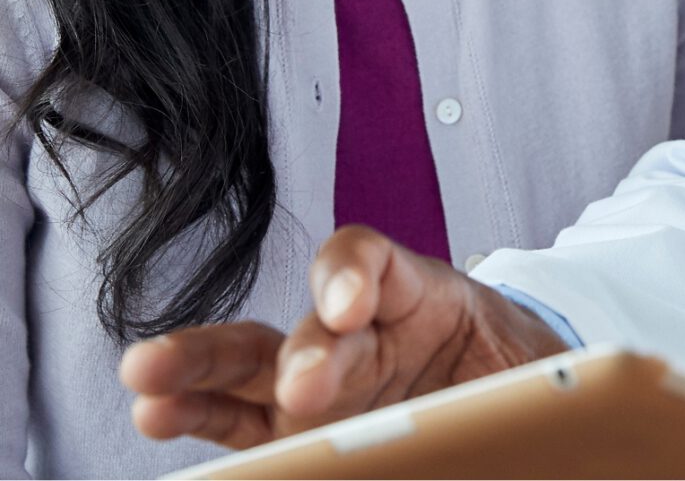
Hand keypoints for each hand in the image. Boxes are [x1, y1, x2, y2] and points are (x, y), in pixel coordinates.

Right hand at [119, 225, 568, 447]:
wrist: (523, 393)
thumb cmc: (520, 369)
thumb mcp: (534, 368)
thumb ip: (518, 385)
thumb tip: (534, 414)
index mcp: (422, 295)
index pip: (376, 261)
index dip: (353, 275)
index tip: (349, 304)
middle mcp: (361, 329)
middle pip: (316, 323)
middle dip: (304, 351)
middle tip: (300, 383)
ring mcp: (322, 375)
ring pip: (254, 361)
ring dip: (201, 369)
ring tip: (149, 377)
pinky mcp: (296, 423)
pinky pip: (240, 416)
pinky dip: (198, 411)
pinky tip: (156, 410)